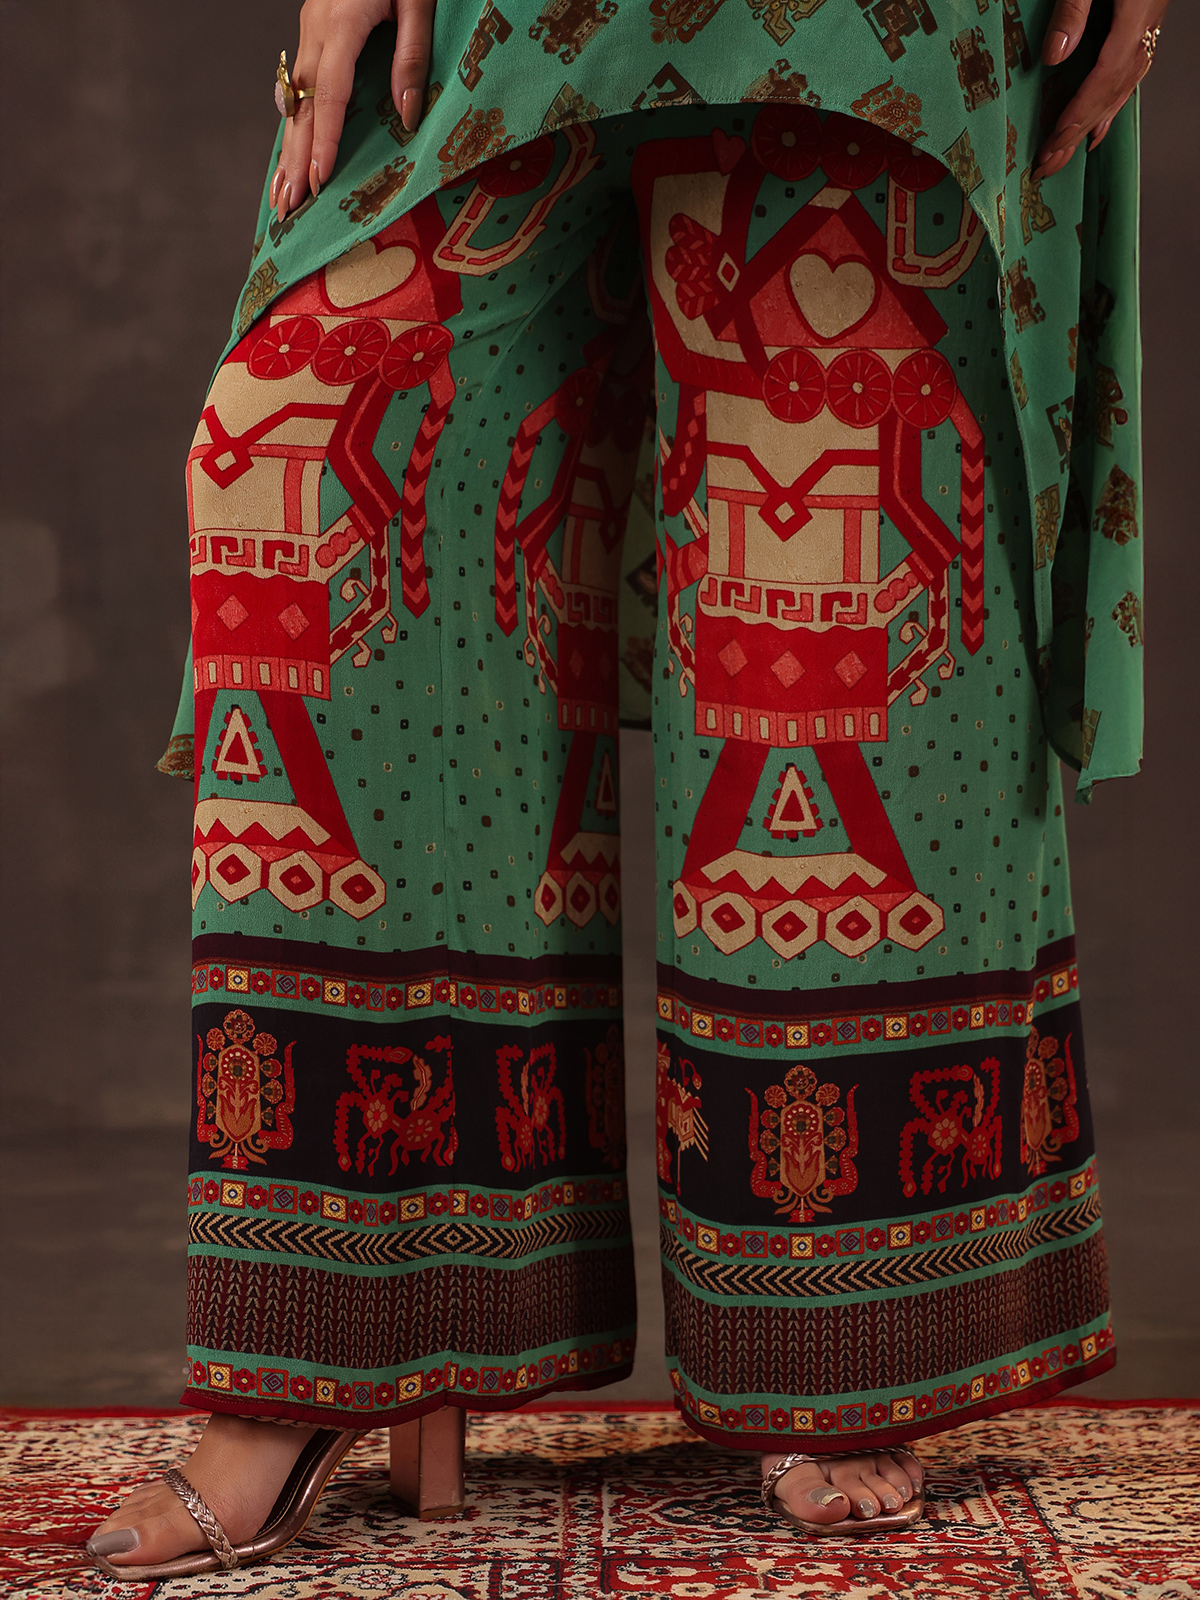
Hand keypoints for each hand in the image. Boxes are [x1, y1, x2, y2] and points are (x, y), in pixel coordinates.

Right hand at [270, 0, 436, 221]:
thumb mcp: (420, 3)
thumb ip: (412, 57)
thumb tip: (405, 117)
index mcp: (341, 23)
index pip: (330, 95)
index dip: (325, 141)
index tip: (320, 181)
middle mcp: (316, 29)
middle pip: (302, 107)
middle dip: (295, 161)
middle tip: (288, 208)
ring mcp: (310, 30)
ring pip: (294, 100)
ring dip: (287, 149)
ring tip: (281, 195)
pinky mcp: (314, 30)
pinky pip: (298, 86)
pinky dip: (293, 124)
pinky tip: (290, 150)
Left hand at [1033, 0, 1167, 178]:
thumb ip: (1074, 10)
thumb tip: (1054, 55)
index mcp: (1132, 21)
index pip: (1101, 81)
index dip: (1076, 116)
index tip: (1052, 143)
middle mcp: (1144, 34)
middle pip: (1109, 96)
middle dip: (1076, 135)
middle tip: (1046, 167)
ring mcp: (1147, 33)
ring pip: (1120, 91)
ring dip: (1091, 127)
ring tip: (1066, 156)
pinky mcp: (1142, 29)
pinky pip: (1128, 79)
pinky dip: (1111, 108)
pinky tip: (1099, 128)